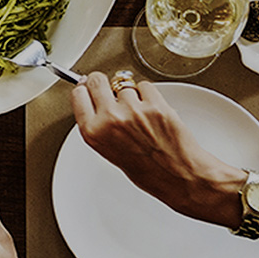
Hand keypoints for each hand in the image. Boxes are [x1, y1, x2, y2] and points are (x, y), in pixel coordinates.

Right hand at [70, 71, 241, 225]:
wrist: (179, 176)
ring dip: (132, 95)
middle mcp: (110, 119)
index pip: (79, 95)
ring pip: (125, 84)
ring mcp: (133, 110)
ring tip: (142, 115)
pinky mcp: (155, 104)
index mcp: (94, 133)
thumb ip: (100, 126)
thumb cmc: (149, 171)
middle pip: (98, 80)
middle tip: (112, 91)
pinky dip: (149, 95)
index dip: (86, 89)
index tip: (89, 87)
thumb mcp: (110, 152)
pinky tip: (153, 112)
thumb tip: (98, 103)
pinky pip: (145, 86)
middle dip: (105, 83)